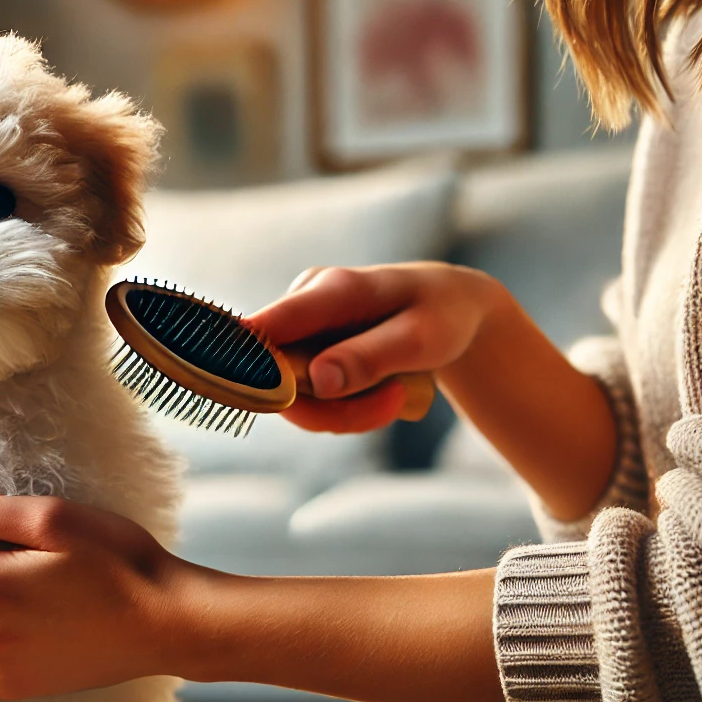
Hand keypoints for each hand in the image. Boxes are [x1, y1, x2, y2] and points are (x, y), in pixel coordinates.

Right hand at [245, 263, 509, 432]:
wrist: (452, 308)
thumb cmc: (442, 314)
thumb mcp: (421, 339)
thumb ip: (369, 358)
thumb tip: (317, 382)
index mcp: (330, 289)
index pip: (264, 328)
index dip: (249, 368)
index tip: (264, 402)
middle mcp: (303, 303)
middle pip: (278, 376)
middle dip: (329, 408)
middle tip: (391, 408)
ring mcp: (302, 327)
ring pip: (294, 393)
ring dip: (343, 412)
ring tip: (395, 398)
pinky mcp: (306, 348)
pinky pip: (308, 395)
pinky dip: (343, 407)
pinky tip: (380, 394)